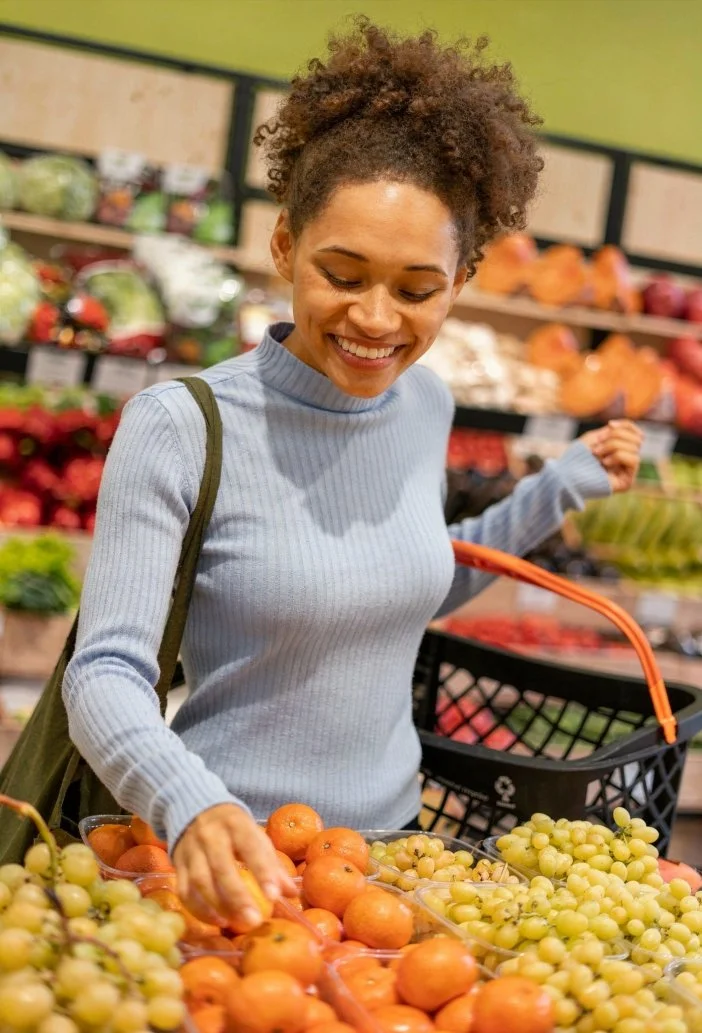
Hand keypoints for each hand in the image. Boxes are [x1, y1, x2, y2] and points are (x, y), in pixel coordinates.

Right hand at [173, 803, 297, 929]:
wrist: (196, 809)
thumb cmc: (234, 828)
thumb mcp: (255, 835)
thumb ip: (272, 863)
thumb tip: (292, 893)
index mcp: (236, 824)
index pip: (250, 847)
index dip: (262, 871)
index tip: (274, 896)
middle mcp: (211, 835)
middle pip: (222, 867)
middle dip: (237, 896)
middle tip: (253, 920)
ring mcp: (191, 849)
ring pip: (200, 880)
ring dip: (216, 905)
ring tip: (233, 923)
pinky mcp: (178, 863)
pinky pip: (184, 889)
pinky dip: (197, 909)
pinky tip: (215, 920)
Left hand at [579, 419, 642, 493]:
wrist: (566, 475)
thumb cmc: (577, 458)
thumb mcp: (594, 439)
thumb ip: (612, 432)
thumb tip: (626, 428)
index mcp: (620, 450)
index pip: (635, 433)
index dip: (626, 425)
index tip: (609, 424)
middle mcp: (626, 461)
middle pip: (636, 438)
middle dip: (615, 437)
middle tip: (597, 446)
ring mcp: (627, 472)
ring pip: (635, 447)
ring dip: (612, 446)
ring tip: (597, 455)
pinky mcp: (627, 482)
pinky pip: (634, 460)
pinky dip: (618, 456)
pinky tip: (604, 463)